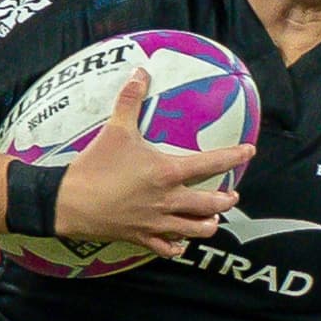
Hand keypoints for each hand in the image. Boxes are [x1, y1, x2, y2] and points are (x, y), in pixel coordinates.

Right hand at [54, 75, 254, 256]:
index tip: (250, 151)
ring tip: (213, 219)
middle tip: (231, 195)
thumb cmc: (96, 165)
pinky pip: (167, 248)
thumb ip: (130, 99)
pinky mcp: (141, 237)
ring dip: (208, 224)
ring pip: (195, 230)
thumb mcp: (115, 128)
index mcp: (167, 172)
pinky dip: (178, 246)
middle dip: (226, 200)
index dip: (234, 156)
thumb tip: (140, 72)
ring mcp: (156, 222)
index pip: (211, 163)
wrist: (70, 202)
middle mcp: (168, 200)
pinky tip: (181, 243)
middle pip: (211, 204)